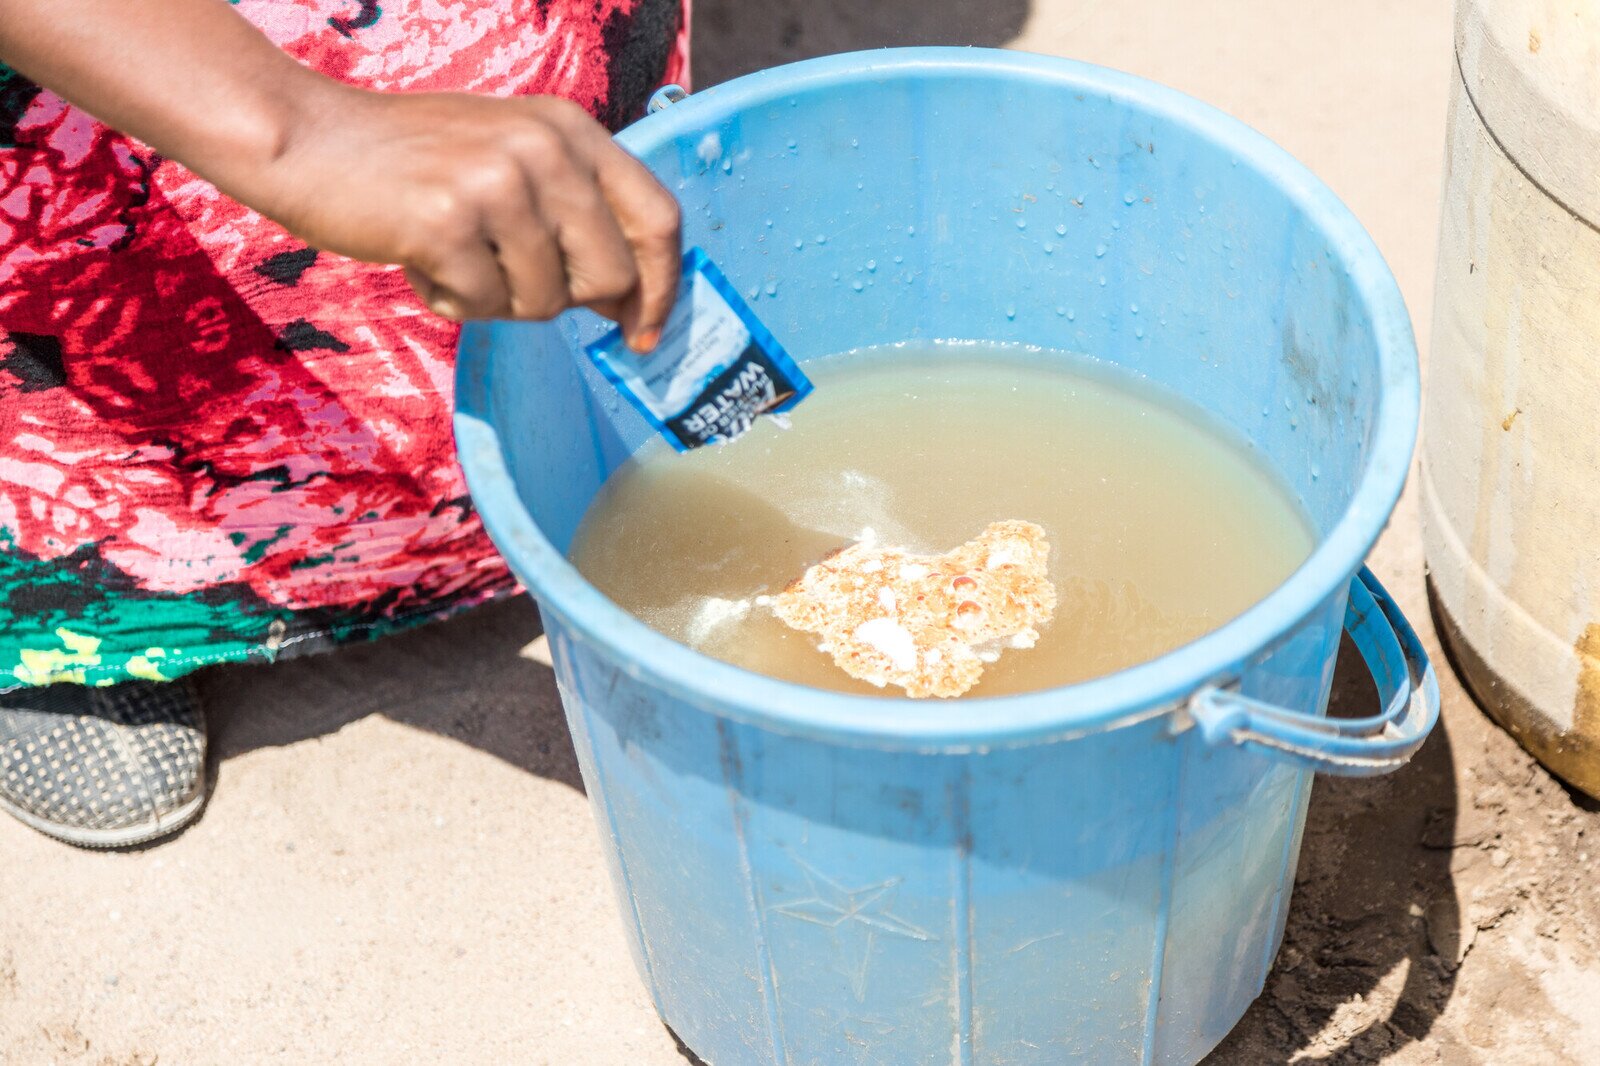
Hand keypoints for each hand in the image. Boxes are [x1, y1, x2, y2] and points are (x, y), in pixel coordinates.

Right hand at [255, 89, 680, 349]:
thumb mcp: (512, 157)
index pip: (659, 217)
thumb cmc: (415, 161)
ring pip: (546, 301)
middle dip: (566, 300)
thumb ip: (576, 214)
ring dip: (499, 300)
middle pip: (610, 275)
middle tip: (509, 279)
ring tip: (455, 257)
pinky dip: (453, 302)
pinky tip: (422, 261)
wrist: (310, 140)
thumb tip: (629, 301)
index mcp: (571, 130)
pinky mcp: (447, 223)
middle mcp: (545, 149)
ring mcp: (497, 183)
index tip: (645, 332)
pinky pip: (484, 307)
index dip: (662, 286)